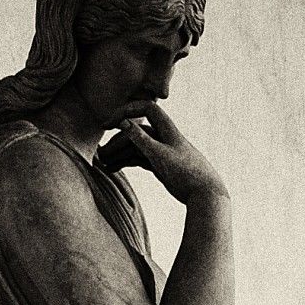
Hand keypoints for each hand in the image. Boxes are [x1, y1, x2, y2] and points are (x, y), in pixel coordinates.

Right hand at [107, 106, 225, 205]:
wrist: (205, 194)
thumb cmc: (186, 173)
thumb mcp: (160, 155)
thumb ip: (142, 139)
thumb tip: (124, 122)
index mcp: (167, 129)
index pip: (145, 109)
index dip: (127, 111)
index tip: (110, 123)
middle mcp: (164, 138)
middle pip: (136, 132)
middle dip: (117, 141)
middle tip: (99, 152)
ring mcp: (161, 152)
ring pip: (136, 148)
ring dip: (119, 154)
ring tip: (103, 164)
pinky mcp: (161, 165)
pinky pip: (140, 159)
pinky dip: (127, 162)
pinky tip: (114, 168)